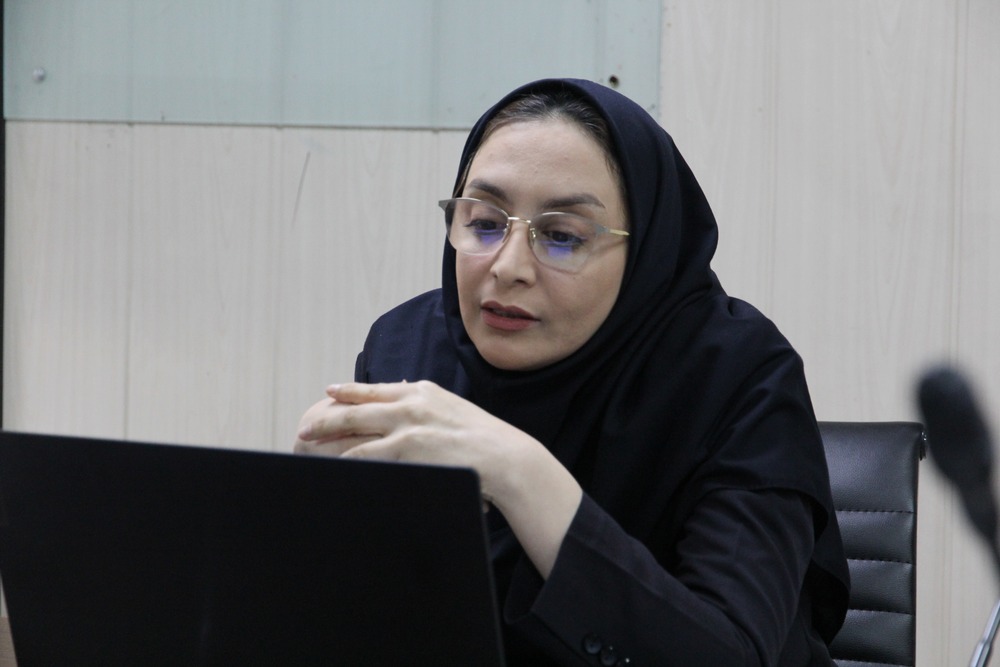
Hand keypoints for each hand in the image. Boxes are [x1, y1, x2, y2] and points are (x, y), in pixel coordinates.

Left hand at [294, 381, 525, 504]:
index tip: (331, 391)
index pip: (377, 389)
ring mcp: (406, 424)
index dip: (350, 391)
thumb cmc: (486, 441)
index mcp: (423, 391)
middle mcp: (410, 402)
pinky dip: (344, 459)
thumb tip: (415, 405)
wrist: (504, 456)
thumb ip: (431, 408)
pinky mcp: (405, 446)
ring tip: (308, 444)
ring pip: (354, 429)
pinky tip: (331, 465)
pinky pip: (364, 454)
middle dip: (329, 416)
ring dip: (328, 438)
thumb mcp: (455, 412)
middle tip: (307, 426)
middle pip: (358, 406)